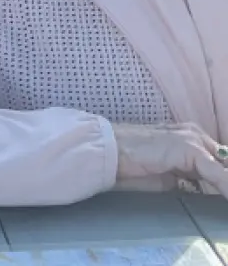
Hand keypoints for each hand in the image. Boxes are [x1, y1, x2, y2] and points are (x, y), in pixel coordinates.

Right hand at [113, 122, 227, 196]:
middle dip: (226, 177)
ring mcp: (192, 138)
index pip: (219, 160)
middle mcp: (193, 134)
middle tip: (226, 191)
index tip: (224, 189)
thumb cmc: (131, 165)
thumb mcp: (168, 173)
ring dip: (227, 181)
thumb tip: (201, 187)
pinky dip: (226, 186)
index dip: (224, 177)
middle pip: (224, 160)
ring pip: (224, 166)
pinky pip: (219, 174)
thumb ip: (188, 175)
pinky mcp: (190, 148)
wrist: (110, 152)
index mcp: (187, 136)